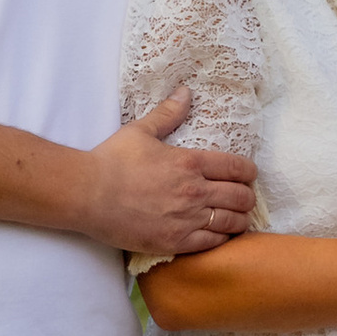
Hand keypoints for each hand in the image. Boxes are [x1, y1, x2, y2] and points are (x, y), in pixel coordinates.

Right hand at [85, 87, 257, 255]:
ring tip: (236, 218)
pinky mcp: (175, 242)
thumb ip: (167, 114)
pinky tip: (218, 234)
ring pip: (233, 223)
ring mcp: (186, 219)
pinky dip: (222, 238)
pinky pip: (213, 243)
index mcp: (190, 162)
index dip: (249, 172)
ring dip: (239, 219)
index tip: (247, 176)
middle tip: (242, 198)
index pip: (238, 168)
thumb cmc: (111, 161)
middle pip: (241, 197)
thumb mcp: (140, 131)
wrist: (87, 195)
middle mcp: (195, 191)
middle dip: (247, 197)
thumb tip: (186, 92)